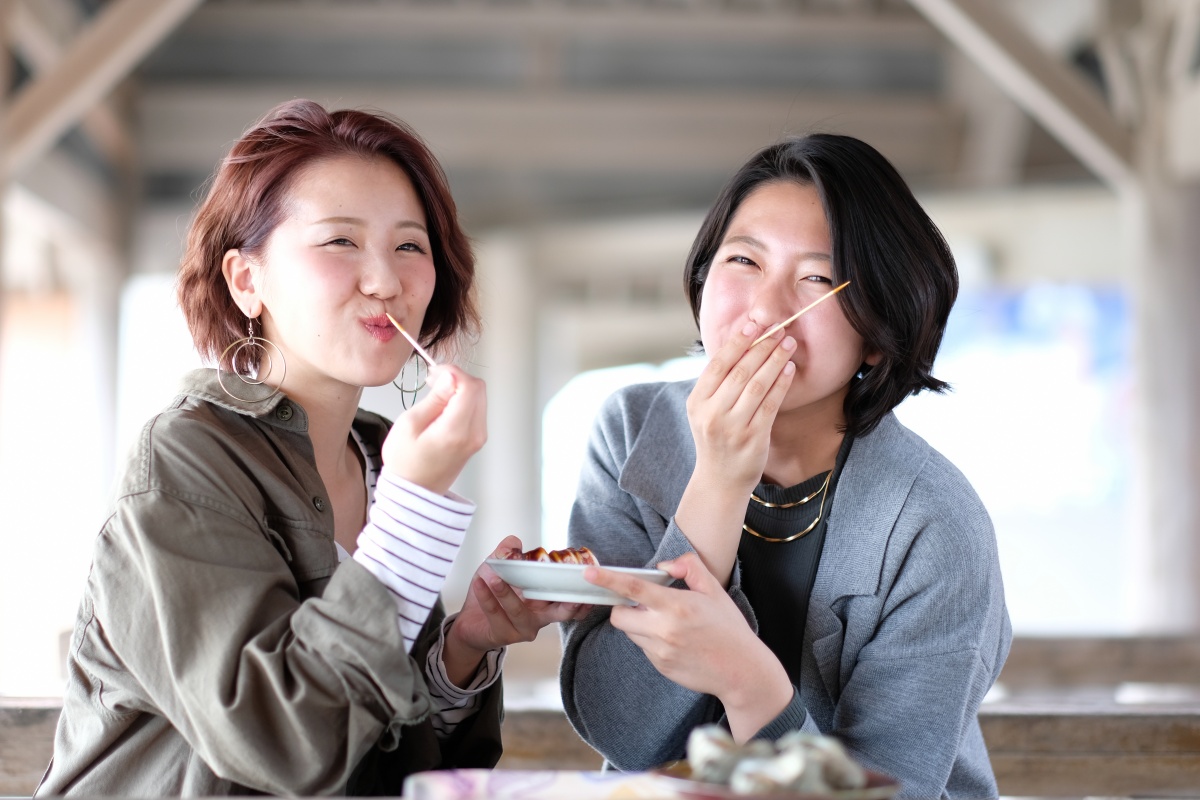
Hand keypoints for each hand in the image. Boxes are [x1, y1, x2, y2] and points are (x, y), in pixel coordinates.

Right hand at [381, 365, 486, 494]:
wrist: (414, 492)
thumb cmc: (405, 462)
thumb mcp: (409, 424)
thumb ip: (434, 398)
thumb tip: (450, 377)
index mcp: (456, 430)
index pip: (469, 386)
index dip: (453, 372)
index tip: (434, 373)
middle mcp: (474, 434)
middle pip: (479, 389)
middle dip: (457, 378)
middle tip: (433, 381)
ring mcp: (478, 438)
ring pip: (479, 397)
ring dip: (460, 389)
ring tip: (436, 394)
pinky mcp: (477, 439)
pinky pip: (477, 410)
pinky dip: (462, 401)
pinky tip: (444, 406)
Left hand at [442, 536, 591, 686]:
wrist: (470, 621)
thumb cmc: (492, 594)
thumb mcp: (499, 568)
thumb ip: (508, 552)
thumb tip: (516, 541)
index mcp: (547, 601)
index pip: (571, 600)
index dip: (583, 594)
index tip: (589, 579)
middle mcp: (540, 617)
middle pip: (561, 613)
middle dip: (567, 603)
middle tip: (565, 586)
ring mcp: (523, 628)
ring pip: (519, 611)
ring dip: (505, 592)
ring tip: (493, 577)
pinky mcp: (504, 635)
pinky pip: (496, 615)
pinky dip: (486, 598)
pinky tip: (479, 583)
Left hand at [584, 551, 792, 741]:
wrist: (742, 671)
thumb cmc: (729, 628)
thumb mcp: (714, 590)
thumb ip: (689, 568)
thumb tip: (663, 567)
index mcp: (677, 606)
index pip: (634, 589)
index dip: (608, 580)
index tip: (589, 573)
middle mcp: (664, 630)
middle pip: (619, 616)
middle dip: (624, 607)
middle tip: (645, 605)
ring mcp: (660, 652)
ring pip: (631, 633)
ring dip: (640, 624)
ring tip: (670, 624)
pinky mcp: (661, 667)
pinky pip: (644, 648)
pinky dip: (652, 640)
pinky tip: (677, 642)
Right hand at [687, 322, 795, 496]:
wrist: (719, 480)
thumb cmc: (716, 438)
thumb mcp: (705, 411)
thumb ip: (718, 384)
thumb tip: (742, 345)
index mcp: (697, 402)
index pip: (717, 365)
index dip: (736, 342)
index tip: (753, 324)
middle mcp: (711, 414)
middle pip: (739, 372)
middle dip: (761, 347)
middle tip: (778, 329)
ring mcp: (732, 427)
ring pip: (756, 386)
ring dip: (774, 361)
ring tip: (788, 344)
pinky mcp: (752, 438)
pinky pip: (770, 405)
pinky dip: (780, 384)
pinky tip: (789, 369)